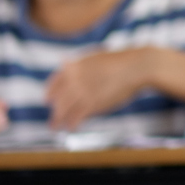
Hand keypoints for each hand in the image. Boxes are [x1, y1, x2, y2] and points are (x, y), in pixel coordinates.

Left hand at [46, 48, 161, 128]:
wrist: (136, 66)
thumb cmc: (119, 61)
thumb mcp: (95, 57)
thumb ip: (78, 63)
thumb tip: (62, 62)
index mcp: (75, 66)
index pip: (54, 82)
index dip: (50, 93)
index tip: (47, 100)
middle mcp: (75, 78)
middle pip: (57, 99)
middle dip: (54, 111)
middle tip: (53, 119)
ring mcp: (83, 90)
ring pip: (63, 109)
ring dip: (58, 120)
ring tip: (55, 127)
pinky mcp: (93, 102)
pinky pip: (76, 116)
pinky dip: (72, 123)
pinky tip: (71, 128)